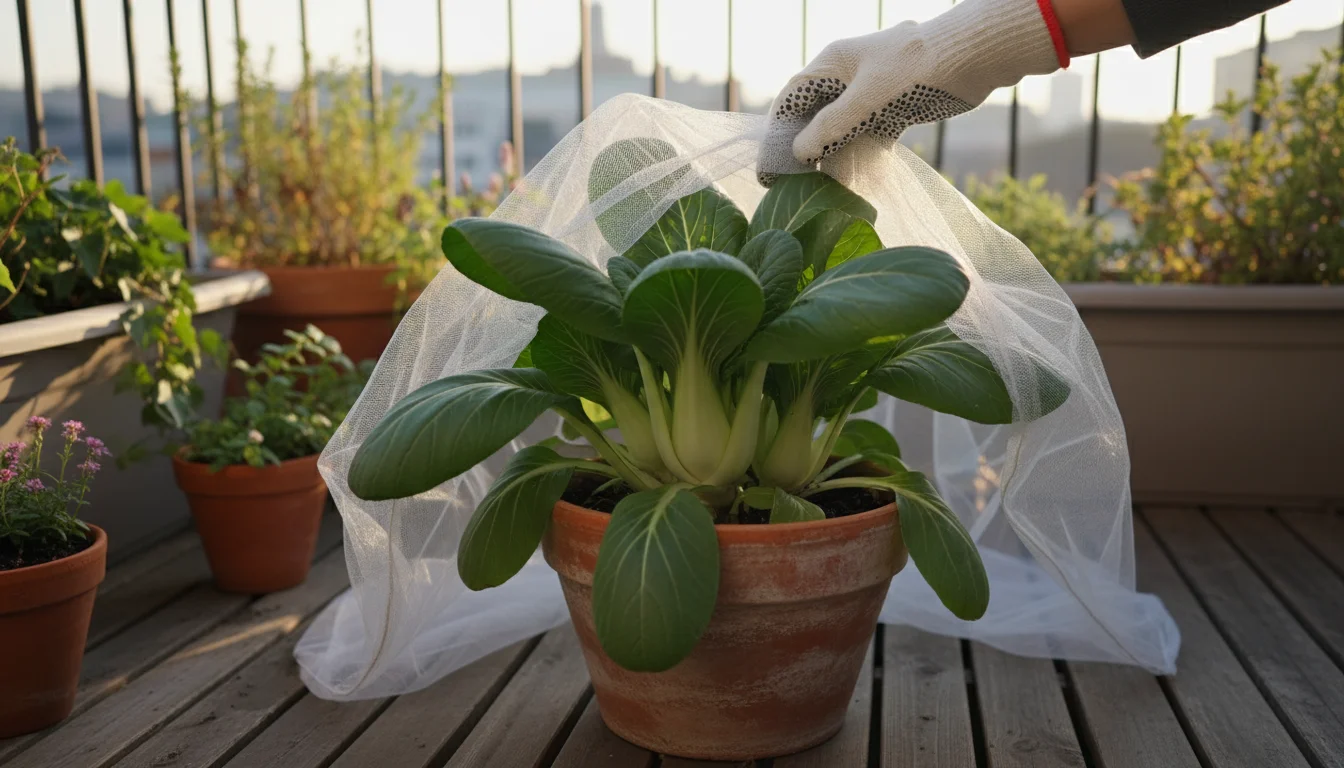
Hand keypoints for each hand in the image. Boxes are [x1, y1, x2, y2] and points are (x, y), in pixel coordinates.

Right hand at [756, 0, 1065, 184]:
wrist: (973, 56)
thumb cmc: (914, 70)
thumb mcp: (865, 101)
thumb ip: (829, 126)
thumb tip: (799, 151)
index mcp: (834, 60)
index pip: (793, 94)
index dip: (779, 127)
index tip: (772, 162)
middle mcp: (849, 73)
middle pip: (816, 112)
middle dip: (805, 145)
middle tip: (795, 181)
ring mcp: (873, 89)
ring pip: (843, 125)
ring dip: (833, 153)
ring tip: (821, 186)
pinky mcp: (895, 104)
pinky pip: (868, 131)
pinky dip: (860, 152)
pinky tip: (854, 178)